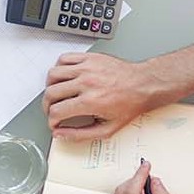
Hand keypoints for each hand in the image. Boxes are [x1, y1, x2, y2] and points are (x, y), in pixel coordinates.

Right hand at [42, 52, 176, 140]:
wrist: (145, 84)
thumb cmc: (130, 104)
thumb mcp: (108, 128)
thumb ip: (80, 134)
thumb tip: (61, 134)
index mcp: (90, 101)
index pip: (56, 111)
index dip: (51, 120)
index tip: (55, 122)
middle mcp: (86, 83)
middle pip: (50, 93)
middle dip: (47, 106)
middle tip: (53, 109)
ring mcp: (87, 68)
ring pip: (53, 74)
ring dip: (50, 86)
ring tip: (57, 92)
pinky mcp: (89, 58)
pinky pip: (64, 58)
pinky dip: (59, 68)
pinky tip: (65, 76)